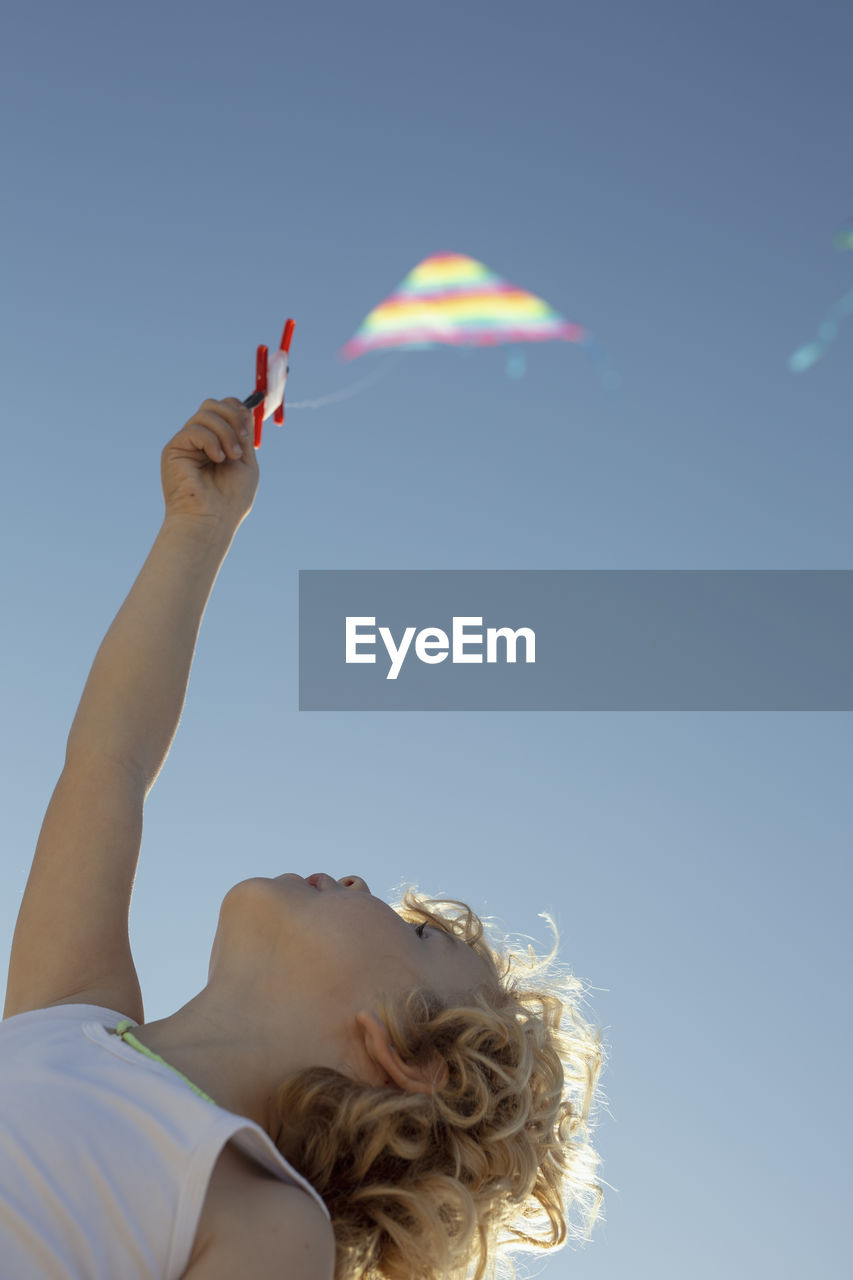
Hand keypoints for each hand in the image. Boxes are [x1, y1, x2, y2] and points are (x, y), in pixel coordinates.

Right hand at [161, 399, 259, 527]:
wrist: (212, 521)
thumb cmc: (230, 500)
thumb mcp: (245, 461)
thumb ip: (243, 435)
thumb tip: (244, 407)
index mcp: (216, 442)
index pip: (222, 409)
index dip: (236, 410)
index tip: (247, 431)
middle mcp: (198, 441)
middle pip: (212, 405)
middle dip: (232, 417)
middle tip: (241, 444)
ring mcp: (186, 444)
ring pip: (205, 414)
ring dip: (226, 432)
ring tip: (231, 457)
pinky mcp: (174, 450)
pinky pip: (194, 429)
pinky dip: (211, 440)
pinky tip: (216, 459)